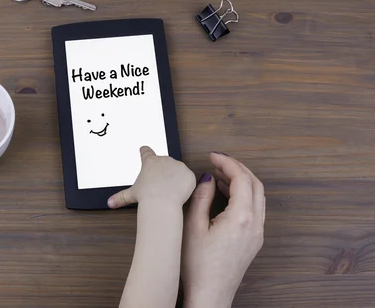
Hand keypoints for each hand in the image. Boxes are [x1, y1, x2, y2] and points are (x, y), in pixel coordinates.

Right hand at [107, 146, 195, 209]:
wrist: (162, 202)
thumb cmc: (147, 196)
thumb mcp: (132, 195)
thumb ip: (121, 197)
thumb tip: (110, 203)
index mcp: (150, 162)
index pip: (146, 152)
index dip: (145, 151)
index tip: (144, 149)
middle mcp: (163, 160)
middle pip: (164, 163)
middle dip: (164, 172)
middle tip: (161, 186)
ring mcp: (177, 165)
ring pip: (177, 171)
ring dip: (175, 178)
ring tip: (170, 191)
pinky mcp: (188, 173)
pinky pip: (187, 178)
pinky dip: (185, 185)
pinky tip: (179, 193)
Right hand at [182, 152, 264, 307]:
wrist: (210, 294)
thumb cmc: (198, 267)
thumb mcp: (192, 226)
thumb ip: (201, 198)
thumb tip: (207, 179)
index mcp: (241, 218)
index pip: (241, 179)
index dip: (227, 162)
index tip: (213, 155)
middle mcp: (254, 224)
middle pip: (255, 184)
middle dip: (237, 168)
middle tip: (217, 161)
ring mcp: (256, 233)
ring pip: (257, 196)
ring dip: (241, 181)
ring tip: (218, 175)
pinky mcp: (253, 240)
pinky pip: (254, 208)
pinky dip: (242, 195)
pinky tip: (225, 195)